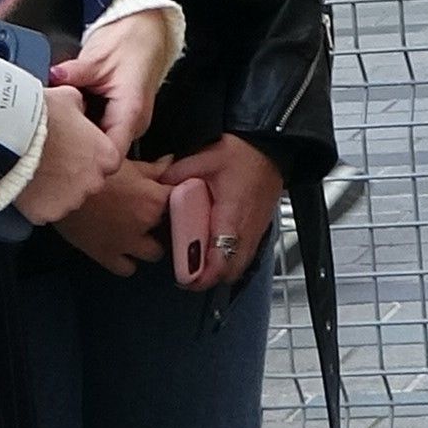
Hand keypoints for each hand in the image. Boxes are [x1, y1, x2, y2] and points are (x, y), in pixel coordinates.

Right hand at [11, 85, 124, 226]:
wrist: (6, 138)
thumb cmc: (40, 116)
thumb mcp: (68, 96)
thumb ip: (80, 105)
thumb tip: (79, 109)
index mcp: (105, 156)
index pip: (107, 158)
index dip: (89, 150)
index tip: (74, 145)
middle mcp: (94, 182)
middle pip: (88, 179)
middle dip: (73, 170)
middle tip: (52, 156)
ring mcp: (71, 201)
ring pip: (67, 196)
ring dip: (55, 186)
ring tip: (35, 168)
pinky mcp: (49, 213)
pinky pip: (46, 208)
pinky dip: (38, 200)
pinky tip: (25, 183)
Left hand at [50, 8, 177, 152]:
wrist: (146, 30)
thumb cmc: (131, 41)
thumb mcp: (98, 56)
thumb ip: (74, 72)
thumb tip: (53, 77)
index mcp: (131, 110)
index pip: (111, 154)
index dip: (87, 159)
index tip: (61, 151)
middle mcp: (134, 122)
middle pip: (103, 151)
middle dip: (77, 146)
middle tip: (51, 134)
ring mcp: (129, 121)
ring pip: (101, 141)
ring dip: (80, 135)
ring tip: (58, 123)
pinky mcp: (121, 117)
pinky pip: (101, 130)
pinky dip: (85, 125)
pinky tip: (70, 115)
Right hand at [51, 160, 170, 277]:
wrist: (55, 184)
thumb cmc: (90, 167)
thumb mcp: (124, 161)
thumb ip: (152, 167)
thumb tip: (171, 163)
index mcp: (155, 196)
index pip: (182, 200)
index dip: (175, 198)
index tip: (167, 196)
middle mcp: (147, 222)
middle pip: (170, 228)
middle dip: (160, 221)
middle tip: (145, 211)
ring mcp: (128, 243)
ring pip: (154, 253)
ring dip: (148, 244)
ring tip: (136, 233)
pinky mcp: (107, 256)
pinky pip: (127, 269)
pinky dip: (126, 261)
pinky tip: (119, 249)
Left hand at [160, 135, 285, 291]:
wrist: (271, 148)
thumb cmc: (243, 153)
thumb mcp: (205, 157)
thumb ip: (177, 174)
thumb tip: (157, 187)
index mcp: (231, 215)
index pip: (219, 259)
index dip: (201, 276)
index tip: (184, 278)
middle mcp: (246, 229)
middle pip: (229, 272)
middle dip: (207, 278)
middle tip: (186, 272)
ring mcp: (255, 232)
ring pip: (238, 267)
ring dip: (218, 270)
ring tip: (196, 264)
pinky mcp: (258, 230)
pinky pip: (244, 256)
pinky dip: (228, 260)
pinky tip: (212, 250)